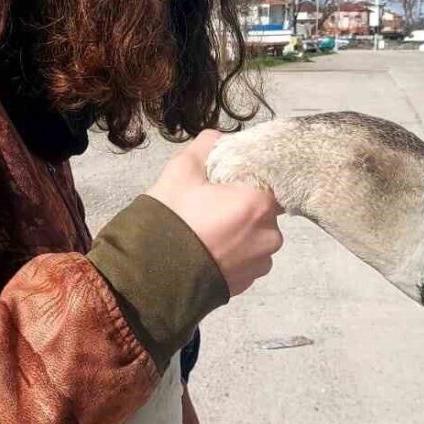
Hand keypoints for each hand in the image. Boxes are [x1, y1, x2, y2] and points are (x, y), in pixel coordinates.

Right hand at [147, 130, 282, 296]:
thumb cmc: (172, 219)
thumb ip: (206, 147)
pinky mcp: (248, 284)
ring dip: (240, 235)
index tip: (229, 184)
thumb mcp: (182, 171)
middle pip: (264, 213)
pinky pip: (247, 262)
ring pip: (257, 240)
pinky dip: (234, 256)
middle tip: (213, 209)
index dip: (249, 182)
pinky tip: (209, 253)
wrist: (154, 275)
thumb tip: (218, 139)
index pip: (269, 183)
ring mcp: (260, 263)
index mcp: (259, 203)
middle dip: (243, 209)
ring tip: (209, 235)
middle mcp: (269, 235)